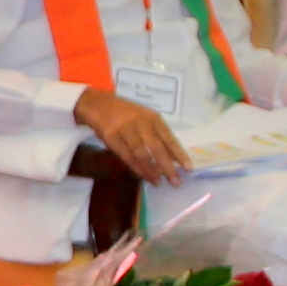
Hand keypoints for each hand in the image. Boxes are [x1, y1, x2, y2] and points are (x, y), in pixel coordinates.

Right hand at [73, 89, 190, 184]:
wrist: (98, 103)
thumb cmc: (126, 114)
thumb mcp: (145, 119)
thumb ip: (158, 136)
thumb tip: (174, 158)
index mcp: (152, 117)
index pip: (169, 138)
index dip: (179, 154)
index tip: (189, 168)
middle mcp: (140, 122)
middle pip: (156, 148)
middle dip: (167, 167)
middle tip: (175, 182)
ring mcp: (125, 129)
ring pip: (141, 154)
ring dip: (151, 170)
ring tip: (159, 182)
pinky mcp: (110, 136)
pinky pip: (126, 156)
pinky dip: (136, 168)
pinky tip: (144, 176)